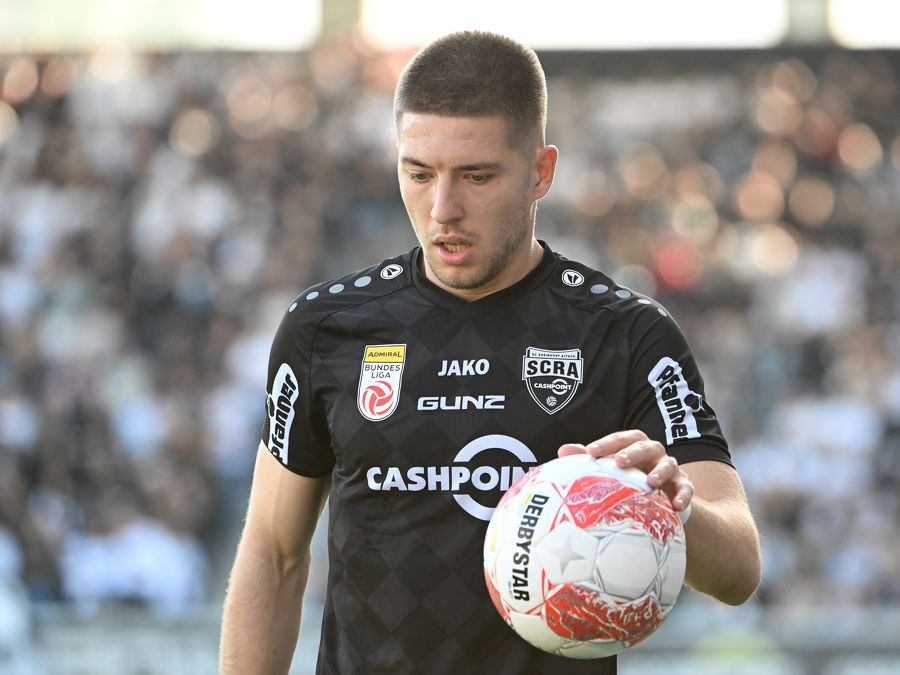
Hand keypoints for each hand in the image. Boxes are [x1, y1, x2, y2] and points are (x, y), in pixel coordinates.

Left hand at [558, 430, 692, 513]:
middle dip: (632, 452)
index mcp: (633, 445)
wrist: (663, 492)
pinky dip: (683, 496)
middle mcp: (653, 452)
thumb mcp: (612, 466)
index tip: (590, 451)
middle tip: (619, 461)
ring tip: (651, 482)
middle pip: (644, 446)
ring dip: (660, 472)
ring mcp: (670, 467)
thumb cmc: (630, 475)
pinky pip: (686, 488)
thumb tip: (561, 451)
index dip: (606, 443)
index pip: (620, 439)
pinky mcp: (683, 484)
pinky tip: (675, 506)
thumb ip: (591, 459)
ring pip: (668, 464)